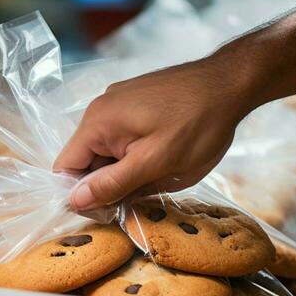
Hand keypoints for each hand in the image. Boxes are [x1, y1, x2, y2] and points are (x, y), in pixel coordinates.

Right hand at [53, 54, 250, 210]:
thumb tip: (74, 201)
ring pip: (107, 152)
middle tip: (142, 199)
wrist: (231, 84)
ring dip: (126, 172)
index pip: (64, 168)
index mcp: (97, 123)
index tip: (111, 212)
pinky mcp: (135, 104)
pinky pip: (123, 138)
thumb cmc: (198, 124)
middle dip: (108, 185)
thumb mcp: (155, 164)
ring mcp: (118, 104)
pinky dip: (136, 156)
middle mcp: (100, 109)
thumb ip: (112, 183)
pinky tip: (163, 160)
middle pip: (85, 161)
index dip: (82, 197)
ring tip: (158, 177)